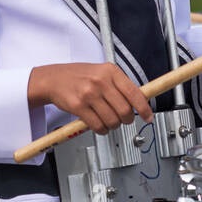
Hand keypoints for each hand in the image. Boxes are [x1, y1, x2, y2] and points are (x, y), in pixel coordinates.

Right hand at [27, 62, 153, 134]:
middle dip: (127, 120)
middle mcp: (101, 81)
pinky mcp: (78, 106)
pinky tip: (100, 125)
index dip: (144, 108)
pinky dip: (102, 130)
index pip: (135, 93)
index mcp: (110, 71)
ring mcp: (89, 94)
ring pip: (112, 120)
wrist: (53, 78)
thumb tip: (141, 101)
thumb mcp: (102, 72)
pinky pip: (98, 126)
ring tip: (109, 121)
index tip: (148, 117)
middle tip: (124, 120)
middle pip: (125, 110)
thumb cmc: (79, 76)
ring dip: (113, 126)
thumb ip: (120, 85)